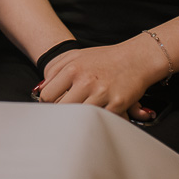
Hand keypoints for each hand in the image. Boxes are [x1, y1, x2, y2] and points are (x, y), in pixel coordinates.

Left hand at [38, 40, 164, 114]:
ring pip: (79, 117)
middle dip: (61, 115)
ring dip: (77, 121)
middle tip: (64, 117)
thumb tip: (41, 89)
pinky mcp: (117, 103)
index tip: (53, 106)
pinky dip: (96, 122)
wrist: (137, 58)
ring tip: (77, 122)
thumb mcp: (76, 56)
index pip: (47, 96)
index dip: (48, 104)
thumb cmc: (105, 58)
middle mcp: (85, 81)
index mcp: (73, 69)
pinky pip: (100, 120)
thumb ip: (56, 70)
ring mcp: (101, 93)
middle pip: (61, 109)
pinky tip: (95, 120)